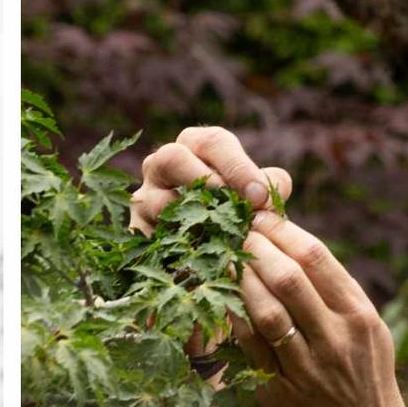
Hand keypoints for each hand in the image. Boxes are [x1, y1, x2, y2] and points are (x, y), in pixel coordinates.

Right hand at [132, 126, 294, 357]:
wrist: (202, 254)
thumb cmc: (233, 215)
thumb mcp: (254, 197)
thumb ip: (269, 188)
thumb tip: (273, 189)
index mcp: (194, 148)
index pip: (213, 142)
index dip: (238, 167)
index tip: (260, 197)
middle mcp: (160, 166)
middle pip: (171, 158)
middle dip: (207, 183)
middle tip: (237, 211)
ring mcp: (143, 198)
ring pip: (156, 201)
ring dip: (191, 222)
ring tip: (223, 241)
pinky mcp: (134, 232)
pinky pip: (150, 239)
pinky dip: (177, 251)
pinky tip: (203, 264)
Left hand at [232, 213, 407, 406]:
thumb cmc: (363, 378)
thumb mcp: (364, 330)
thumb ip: (334, 291)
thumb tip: (290, 240)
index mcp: (359, 316)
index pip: (316, 257)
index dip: (280, 231)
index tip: (257, 215)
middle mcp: (337, 339)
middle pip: (288, 278)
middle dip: (254, 248)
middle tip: (230, 230)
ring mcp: (309, 369)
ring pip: (266, 312)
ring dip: (238, 280)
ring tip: (220, 259)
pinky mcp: (281, 396)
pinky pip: (249, 350)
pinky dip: (231, 321)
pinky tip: (214, 301)